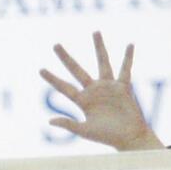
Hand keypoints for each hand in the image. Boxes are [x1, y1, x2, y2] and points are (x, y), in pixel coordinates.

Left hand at [40, 32, 163, 150]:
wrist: (128, 138)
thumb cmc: (107, 137)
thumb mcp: (85, 131)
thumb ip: (69, 124)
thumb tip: (49, 121)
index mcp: (83, 101)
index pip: (64, 87)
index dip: (53, 79)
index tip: (40, 69)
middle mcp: (94, 91)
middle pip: (77, 70)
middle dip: (66, 58)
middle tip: (55, 45)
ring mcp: (108, 87)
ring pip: (102, 63)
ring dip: (99, 48)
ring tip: (95, 31)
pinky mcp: (123, 87)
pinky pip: (125, 69)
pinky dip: (128, 58)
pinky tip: (129, 45)